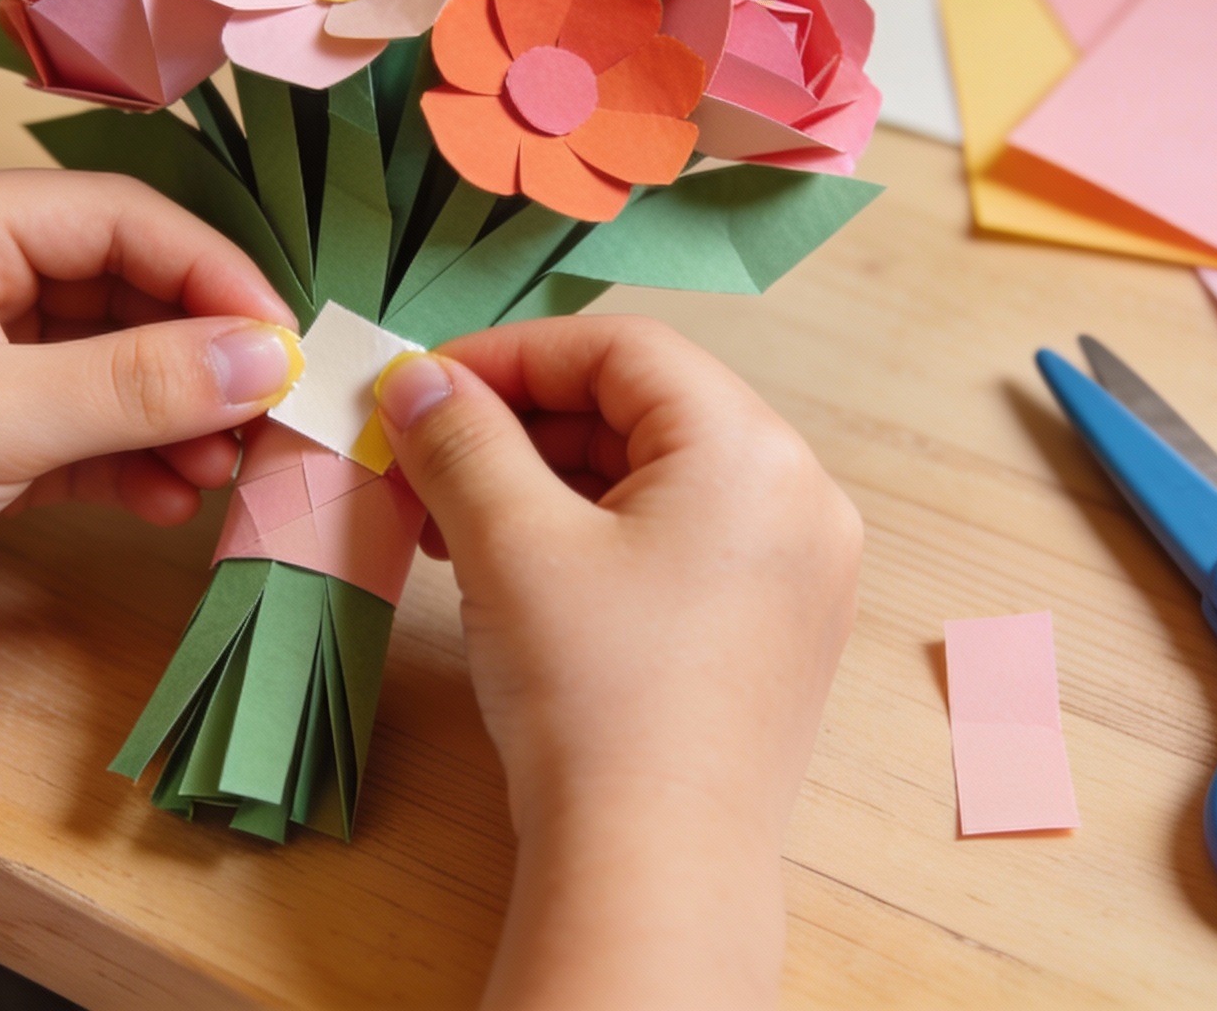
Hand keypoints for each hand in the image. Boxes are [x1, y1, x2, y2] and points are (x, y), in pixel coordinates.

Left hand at [0, 170, 300, 652]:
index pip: (123, 218)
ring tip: (229, 469)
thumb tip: (273, 359)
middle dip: (203, 353)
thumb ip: (138, 385)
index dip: (214, 275)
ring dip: (180, 414)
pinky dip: (139, 460)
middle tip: (275, 415)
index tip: (287, 343)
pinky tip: (177, 500)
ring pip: (119, 362)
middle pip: (130, 286)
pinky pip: (92, 427)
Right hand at [373, 316, 861, 1009]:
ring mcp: (796, 573)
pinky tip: (508, 570)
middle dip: (517, 426)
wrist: (653, 868)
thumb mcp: (509, 542)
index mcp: (755, 453)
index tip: (422, 388)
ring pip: (653, 480)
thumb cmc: (595, 697)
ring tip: (445, 521)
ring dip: (543, 483)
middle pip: (641, 409)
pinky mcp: (773, 635)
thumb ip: (459, 438)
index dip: (508, 355)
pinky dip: (590, 537)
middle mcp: (799, 499)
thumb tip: (416, 380)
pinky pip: (676, 544)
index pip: (621, 348)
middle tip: (419, 456)